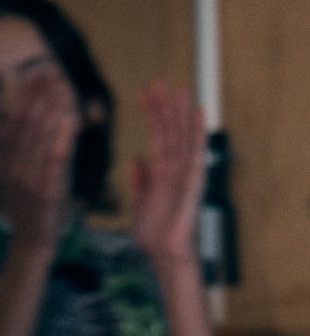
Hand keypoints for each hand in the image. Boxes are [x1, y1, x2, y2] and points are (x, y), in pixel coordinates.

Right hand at [0, 67, 78, 253]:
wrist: (34, 242)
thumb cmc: (37, 208)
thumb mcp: (30, 176)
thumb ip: (34, 152)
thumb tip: (44, 124)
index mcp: (10, 162)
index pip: (14, 122)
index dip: (24, 98)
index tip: (34, 75)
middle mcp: (15, 168)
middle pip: (25, 125)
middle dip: (38, 96)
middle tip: (49, 71)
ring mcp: (28, 180)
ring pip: (39, 137)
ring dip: (51, 109)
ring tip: (62, 85)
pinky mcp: (46, 191)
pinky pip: (54, 159)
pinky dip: (62, 137)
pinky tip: (72, 117)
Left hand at [132, 80, 204, 265]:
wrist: (164, 255)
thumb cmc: (154, 234)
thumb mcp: (139, 204)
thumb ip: (139, 182)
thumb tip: (136, 160)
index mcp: (160, 172)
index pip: (156, 135)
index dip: (150, 114)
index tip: (143, 92)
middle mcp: (174, 168)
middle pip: (170, 130)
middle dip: (164, 105)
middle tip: (159, 80)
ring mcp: (185, 174)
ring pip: (183, 136)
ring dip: (181, 112)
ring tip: (180, 87)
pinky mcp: (193, 182)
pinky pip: (197, 153)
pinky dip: (198, 133)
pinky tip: (199, 114)